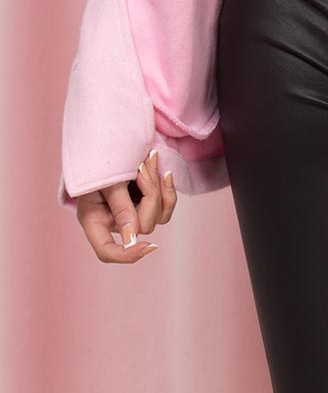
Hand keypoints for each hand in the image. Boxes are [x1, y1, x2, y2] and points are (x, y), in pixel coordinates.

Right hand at [76, 148, 177, 263]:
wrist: (110, 137)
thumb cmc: (100, 157)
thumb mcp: (107, 180)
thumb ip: (120, 206)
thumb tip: (133, 238)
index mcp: (94, 219)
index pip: (107, 251)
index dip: (126, 254)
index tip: (149, 246)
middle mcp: (114, 221)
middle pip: (143, 226)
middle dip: (149, 194)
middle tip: (142, 165)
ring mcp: (133, 213)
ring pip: (158, 216)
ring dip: (158, 187)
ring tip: (149, 159)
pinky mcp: (147, 202)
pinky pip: (166, 206)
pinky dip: (167, 189)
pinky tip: (164, 170)